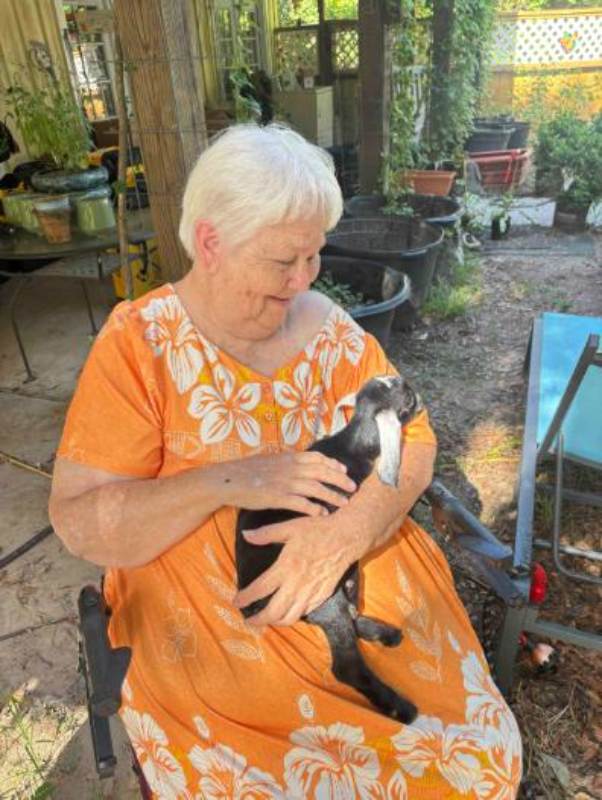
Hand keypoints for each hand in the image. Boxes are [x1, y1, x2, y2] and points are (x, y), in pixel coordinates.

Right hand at [219, 451, 355, 515]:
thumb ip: (286, 462)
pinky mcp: (278, 497)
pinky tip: (323, 514)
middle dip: (340, 480)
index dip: (333, 463)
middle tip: (353, 488)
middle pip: (322, 472)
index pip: (317, 457)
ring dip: (332, 495)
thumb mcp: (270, 460)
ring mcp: (285, 483)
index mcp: (289, 457)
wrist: (228, 479)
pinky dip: (314, 508)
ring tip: (344, 503)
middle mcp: (290, 468)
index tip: (344, 469)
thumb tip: (298, 463)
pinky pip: (301, 503)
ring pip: (316, 488)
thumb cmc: (246, 471)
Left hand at [233, 513, 357, 627]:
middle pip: (273, 611)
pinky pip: (305, 613)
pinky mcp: (322, 596)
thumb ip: (266, 534)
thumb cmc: (317, 530)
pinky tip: (287, 612)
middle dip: (258, 620)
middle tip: (249, 620)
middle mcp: (297, 583)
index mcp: (286, 566)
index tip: (236, 601)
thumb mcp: (290, 527)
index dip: (246, 598)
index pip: (260, 588)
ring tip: (267, 619)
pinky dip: (293, 616)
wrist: (346, 537)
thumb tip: (246, 535)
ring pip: (290, 617)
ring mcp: (311, 592)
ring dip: (275, 622)